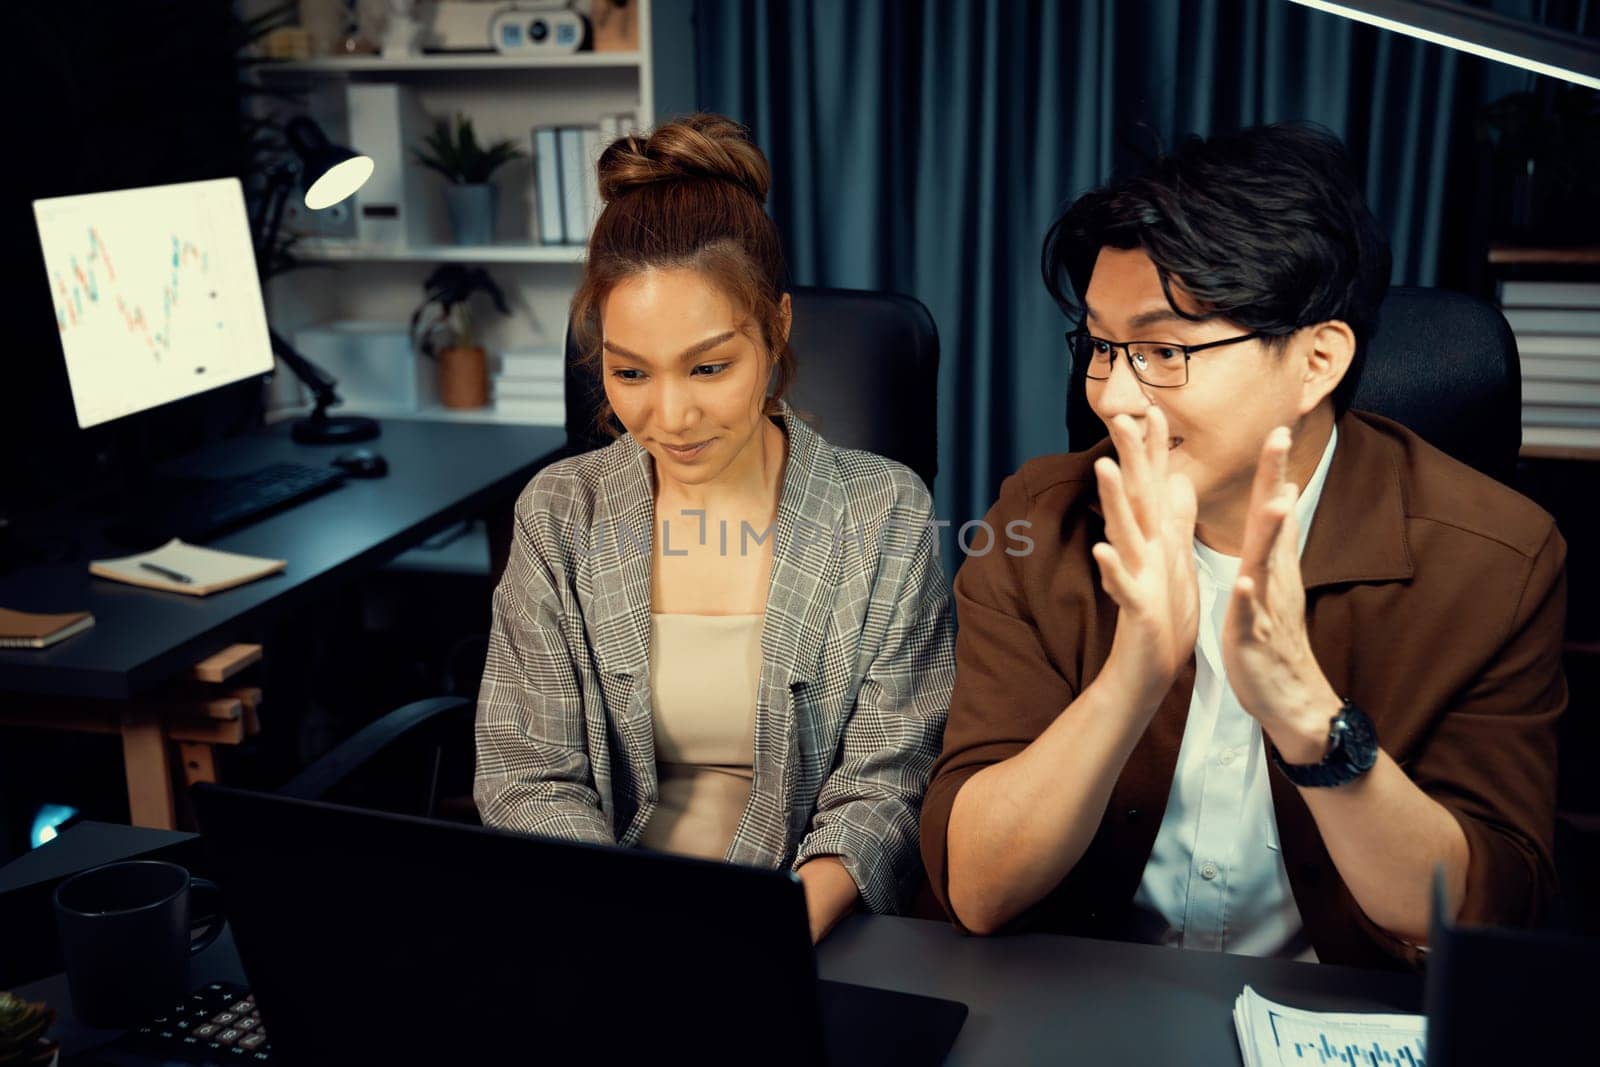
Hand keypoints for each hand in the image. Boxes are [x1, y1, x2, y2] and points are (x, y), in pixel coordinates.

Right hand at [1091, 406, 1199, 705]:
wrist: (1150, 666)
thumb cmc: (1163, 614)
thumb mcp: (1176, 559)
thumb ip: (1176, 518)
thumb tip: (1178, 479)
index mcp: (1154, 539)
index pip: (1153, 485)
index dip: (1154, 448)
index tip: (1154, 407)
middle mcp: (1140, 551)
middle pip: (1134, 497)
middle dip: (1129, 457)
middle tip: (1120, 415)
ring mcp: (1134, 577)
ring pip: (1123, 532)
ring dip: (1112, 500)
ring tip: (1103, 467)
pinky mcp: (1136, 607)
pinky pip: (1122, 586)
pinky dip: (1112, 569)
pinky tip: (1102, 551)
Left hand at [1220, 426, 1340, 762]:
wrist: (1289, 699)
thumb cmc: (1271, 638)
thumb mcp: (1271, 581)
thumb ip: (1276, 540)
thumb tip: (1284, 497)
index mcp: (1270, 563)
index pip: (1271, 506)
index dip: (1272, 468)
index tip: (1275, 426)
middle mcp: (1272, 576)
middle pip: (1274, 520)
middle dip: (1275, 479)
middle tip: (1278, 436)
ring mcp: (1265, 606)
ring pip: (1269, 564)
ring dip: (1273, 533)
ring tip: (1277, 501)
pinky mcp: (1253, 638)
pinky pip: (1251, 617)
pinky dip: (1250, 600)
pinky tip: (1245, 583)